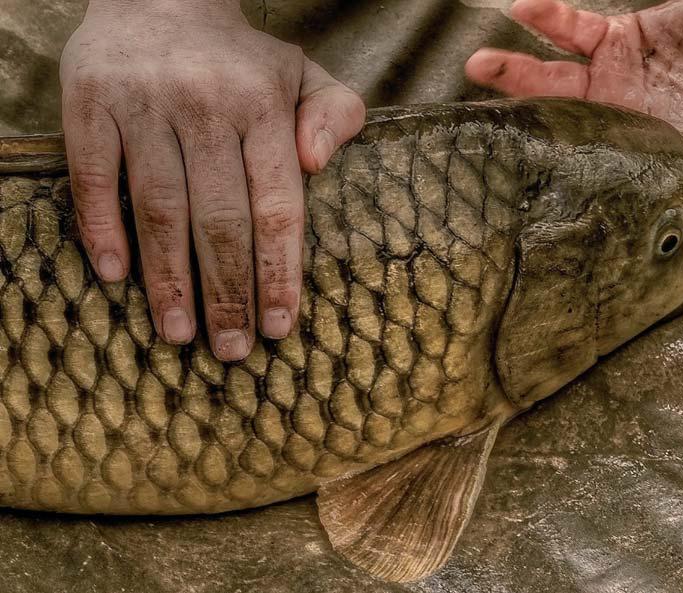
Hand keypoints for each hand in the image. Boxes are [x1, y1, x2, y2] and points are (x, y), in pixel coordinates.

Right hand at [60, 0, 364, 359]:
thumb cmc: (240, 58)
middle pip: (220, 219)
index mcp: (263, 105)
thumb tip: (318, 164)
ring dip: (169, 280)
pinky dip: (103, 229)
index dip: (278, 272)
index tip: (278, 326)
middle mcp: (206, 105)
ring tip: (179, 334)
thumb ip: (334, 115)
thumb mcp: (303, 73)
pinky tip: (116, 279)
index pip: (277, 205)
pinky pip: (94, 177)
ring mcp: (143, 104)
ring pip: (160, 208)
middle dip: (228, 291)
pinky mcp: (89, 103)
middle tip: (231, 349)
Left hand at [466, 0, 682, 186]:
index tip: (506, 178)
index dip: (544, 171)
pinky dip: (549, 17)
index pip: (577, 168)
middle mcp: (611, 120)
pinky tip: (526, 9)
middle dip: (514, 126)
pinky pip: (574, 26)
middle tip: (477, 130)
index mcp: (633, 155)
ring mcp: (608, 78)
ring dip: (514, 71)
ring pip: (549, 78)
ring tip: (482, 66)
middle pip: (549, 127)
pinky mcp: (617, 37)